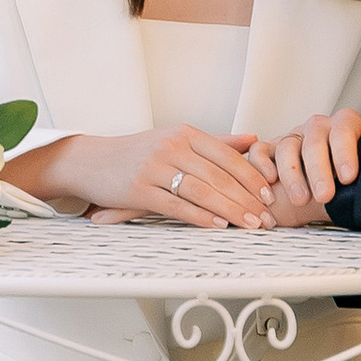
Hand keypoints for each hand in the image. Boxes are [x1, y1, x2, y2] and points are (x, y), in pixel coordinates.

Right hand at [6, 123, 275, 229]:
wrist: (91, 161)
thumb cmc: (138, 153)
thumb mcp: (176, 139)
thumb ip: (216, 142)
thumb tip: (254, 140)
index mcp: (184, 133)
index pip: (226, 155)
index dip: (251, 176)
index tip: (269, 194)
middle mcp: (171, 146)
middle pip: (218, 175)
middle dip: (246, 199)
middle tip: (267, 218)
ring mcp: (154, 167)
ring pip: (201, 191)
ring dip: (230, 210)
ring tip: (250, 226)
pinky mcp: (139, 189)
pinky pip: (176, 205)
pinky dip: (201, 217)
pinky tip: (219, 227)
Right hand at [257, 107, 360, 226]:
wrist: (336, 176)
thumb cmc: (357, 171)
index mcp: (345, 126)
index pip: (345, 127)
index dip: (345, 150)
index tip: (349, 177)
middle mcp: (317, 128)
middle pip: (314, 138)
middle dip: (318, 168)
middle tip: (324, 197)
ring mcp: (292, 137)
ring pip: (287, 145)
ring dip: (292, 173)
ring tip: (301, 200)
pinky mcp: (271, 150)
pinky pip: (260, 151)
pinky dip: (261, 164)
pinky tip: (269, 183)